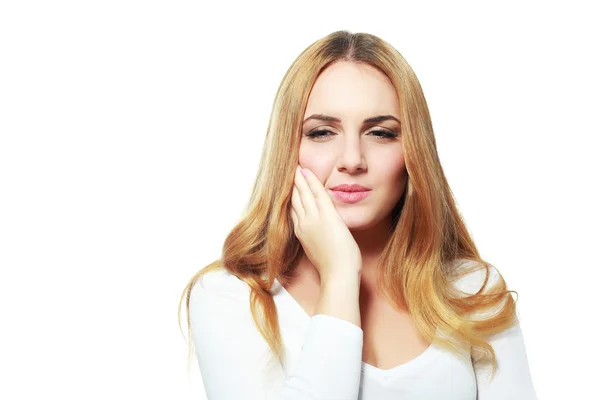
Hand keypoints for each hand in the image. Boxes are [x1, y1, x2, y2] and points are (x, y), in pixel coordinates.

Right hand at [290, 165, 362, 283]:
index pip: (293, 210)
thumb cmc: (333, 268)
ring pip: (303, 194)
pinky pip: (317, 194)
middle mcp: (303, 224)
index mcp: (301, 233)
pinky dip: (311, 181)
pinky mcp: (327, 217)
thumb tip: (319, 233)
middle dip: (292, 185)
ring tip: (295, 167)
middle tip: (290, 171)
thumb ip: (315, 239)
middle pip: (294, 199)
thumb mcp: (319, 251)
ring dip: (299, 179)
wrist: (338, 276)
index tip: (289, 187)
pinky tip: (307, 172)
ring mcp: (314, 220)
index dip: (290, 197)